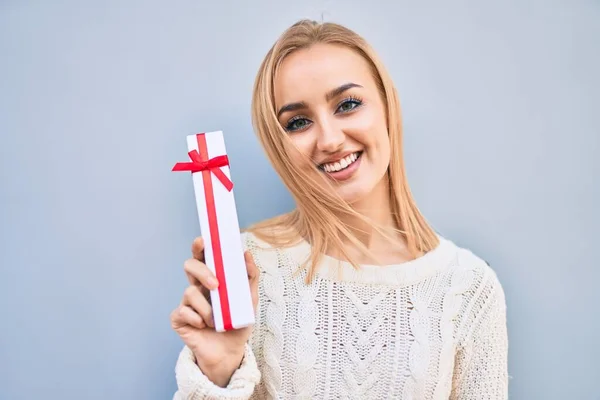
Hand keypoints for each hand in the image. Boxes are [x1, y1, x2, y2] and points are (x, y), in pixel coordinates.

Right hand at [170, 236, 258, 386]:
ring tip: (216, 321)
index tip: (203, 239)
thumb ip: (250, 276)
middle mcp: (197, 287)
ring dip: (206, 307)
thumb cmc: (237, 323)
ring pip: (189, 292)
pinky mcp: (179, 318)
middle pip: (190, 266)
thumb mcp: (250, 299)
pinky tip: (204, 327)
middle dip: (201, 271)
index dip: (199, 246)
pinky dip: (196, 319)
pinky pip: (182, 311)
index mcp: (212, 279)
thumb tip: (246, 253)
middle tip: (215, 285)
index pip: (203, 257)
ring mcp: (186, 302)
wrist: (230, 352)